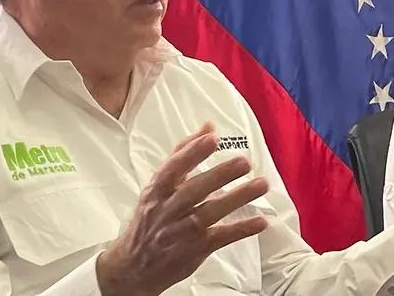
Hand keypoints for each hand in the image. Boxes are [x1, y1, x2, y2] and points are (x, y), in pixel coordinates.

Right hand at [97, 123, 269, 295]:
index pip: (173, 168)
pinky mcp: (195, 250)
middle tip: (244, 162)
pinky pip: (220, 238)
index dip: (192, 153)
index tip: (212, 138)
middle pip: (193, 190)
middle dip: (219, 175)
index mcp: (157, 190)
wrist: (132, 267)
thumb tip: (208, 126)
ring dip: (237, 198)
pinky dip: (240, 229)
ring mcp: (181, 232)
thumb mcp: (158, 186)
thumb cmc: (151, 218)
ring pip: (209, 213)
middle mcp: (167, 210)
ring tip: (261, 184)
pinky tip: (260, 221)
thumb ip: (183, 154)